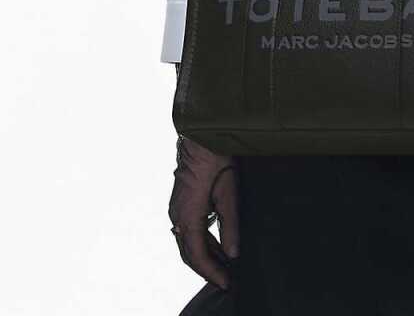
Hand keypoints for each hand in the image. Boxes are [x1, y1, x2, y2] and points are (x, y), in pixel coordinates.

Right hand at [168, 128, 239, 290]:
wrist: (202, 134)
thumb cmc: (216, 158)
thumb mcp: (230, 192)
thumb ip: (231, 225)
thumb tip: (233, 253)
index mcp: (187, 215)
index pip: (197, 255)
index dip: (212, 273)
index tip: (227, 283)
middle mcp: (177, 215)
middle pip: (190, 252)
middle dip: (208, 269)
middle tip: (227, 280)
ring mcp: (177, 208)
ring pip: (188, 242)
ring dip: (205, 256)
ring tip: (225, 266)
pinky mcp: (182, 201)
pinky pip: (189, 229)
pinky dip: (203, 241)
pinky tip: (217, 245)